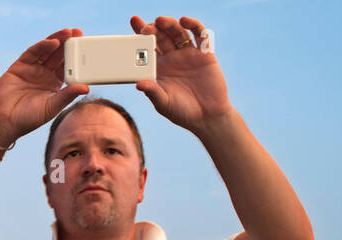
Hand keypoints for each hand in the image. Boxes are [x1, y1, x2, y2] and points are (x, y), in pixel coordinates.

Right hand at [0, 28, 89, 142]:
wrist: (3, 122)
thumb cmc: (28, 119)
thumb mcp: (52, 107)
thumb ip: (67, 95)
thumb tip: (86, 87)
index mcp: (54, 84)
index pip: (67, 67)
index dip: (76, 57)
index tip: (85, 47)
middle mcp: (43, 75)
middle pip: (58, 55)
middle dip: (68, 44)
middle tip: (78, 33)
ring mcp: (32, 69)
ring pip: (46, 51)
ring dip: (57, 40)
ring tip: (68, 33)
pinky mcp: (19, 66)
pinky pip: (32, 53)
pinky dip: (42, 46)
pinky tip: (52, 42)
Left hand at [130, 16, 232, 132]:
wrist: (207, 117)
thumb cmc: (182, 112)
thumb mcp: (164, 103)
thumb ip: (152, 92)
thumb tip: (139, 83)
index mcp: (159, 68)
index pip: (147, 47)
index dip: (140, 34)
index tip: (134, 22)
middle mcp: (172, 58)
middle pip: (161, 37)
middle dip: (153, 28)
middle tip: (145, 26)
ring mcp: (188, 54)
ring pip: (178, 33)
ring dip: (169, 24)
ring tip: (160, 21)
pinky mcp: (205, 54)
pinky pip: (200, 35)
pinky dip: (193, 25)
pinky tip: (185, 21)